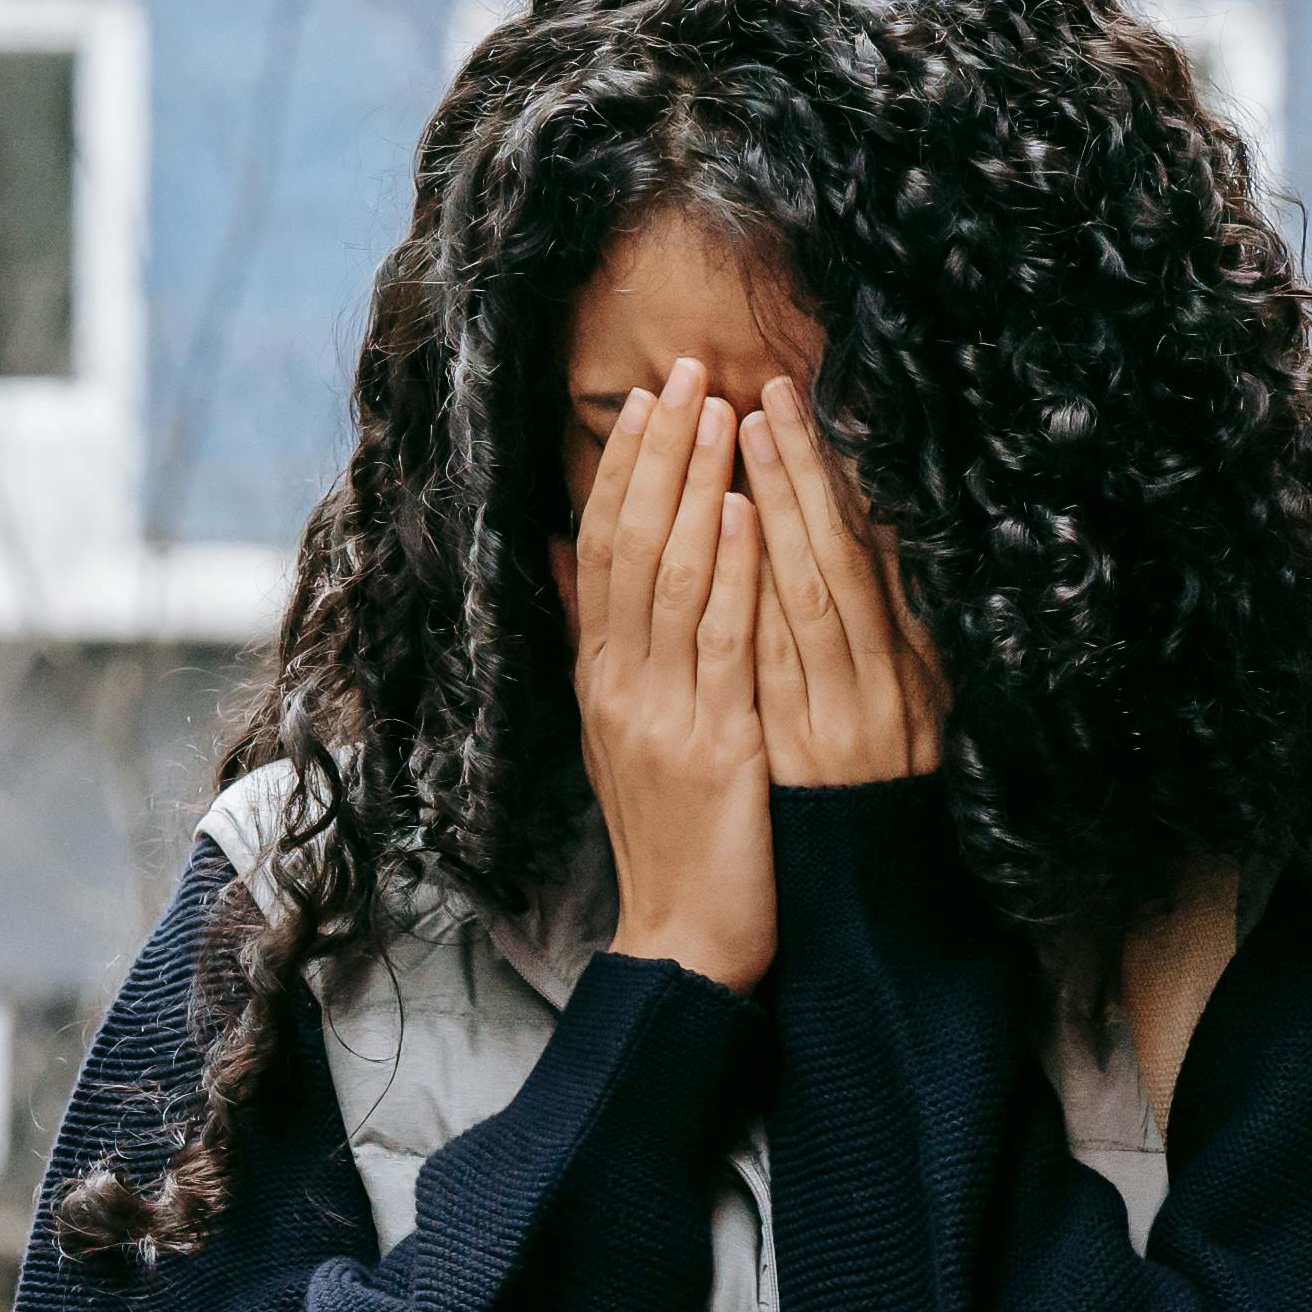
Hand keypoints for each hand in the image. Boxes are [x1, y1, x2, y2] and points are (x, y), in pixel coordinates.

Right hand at [571, 357, 776, 988]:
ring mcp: (662, 713)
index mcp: (599, 677)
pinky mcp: (716, 746)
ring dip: (698, 489)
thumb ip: (595, 641)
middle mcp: (619, 685)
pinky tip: (749, 514)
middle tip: (686, 372)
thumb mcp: (616, 729)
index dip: (623, 469)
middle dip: (661, 453)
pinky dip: (733, 573)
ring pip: (673, 579)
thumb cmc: (667, 832)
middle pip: (631, 545)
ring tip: (722, 413)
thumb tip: (561, 555)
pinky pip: (723, 644)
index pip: (600, 549)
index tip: (648, 397)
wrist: (684, 938)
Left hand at [742, 378, 941, 787]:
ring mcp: (841, 709)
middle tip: (767, 397)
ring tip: (739, 437)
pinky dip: (752, 591)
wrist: (866, 886)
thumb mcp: (912, 697)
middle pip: (841, 555)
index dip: (837, 476)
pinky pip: (772, 655)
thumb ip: (889, 620)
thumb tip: (866, 529)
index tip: (803, 409)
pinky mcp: (802, 746)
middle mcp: (884, 676)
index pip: (873, 548)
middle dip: (804, 472)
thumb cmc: (883, 785)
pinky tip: (734, 534)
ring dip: (776, 508)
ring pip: (809, 592)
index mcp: (912, 659)